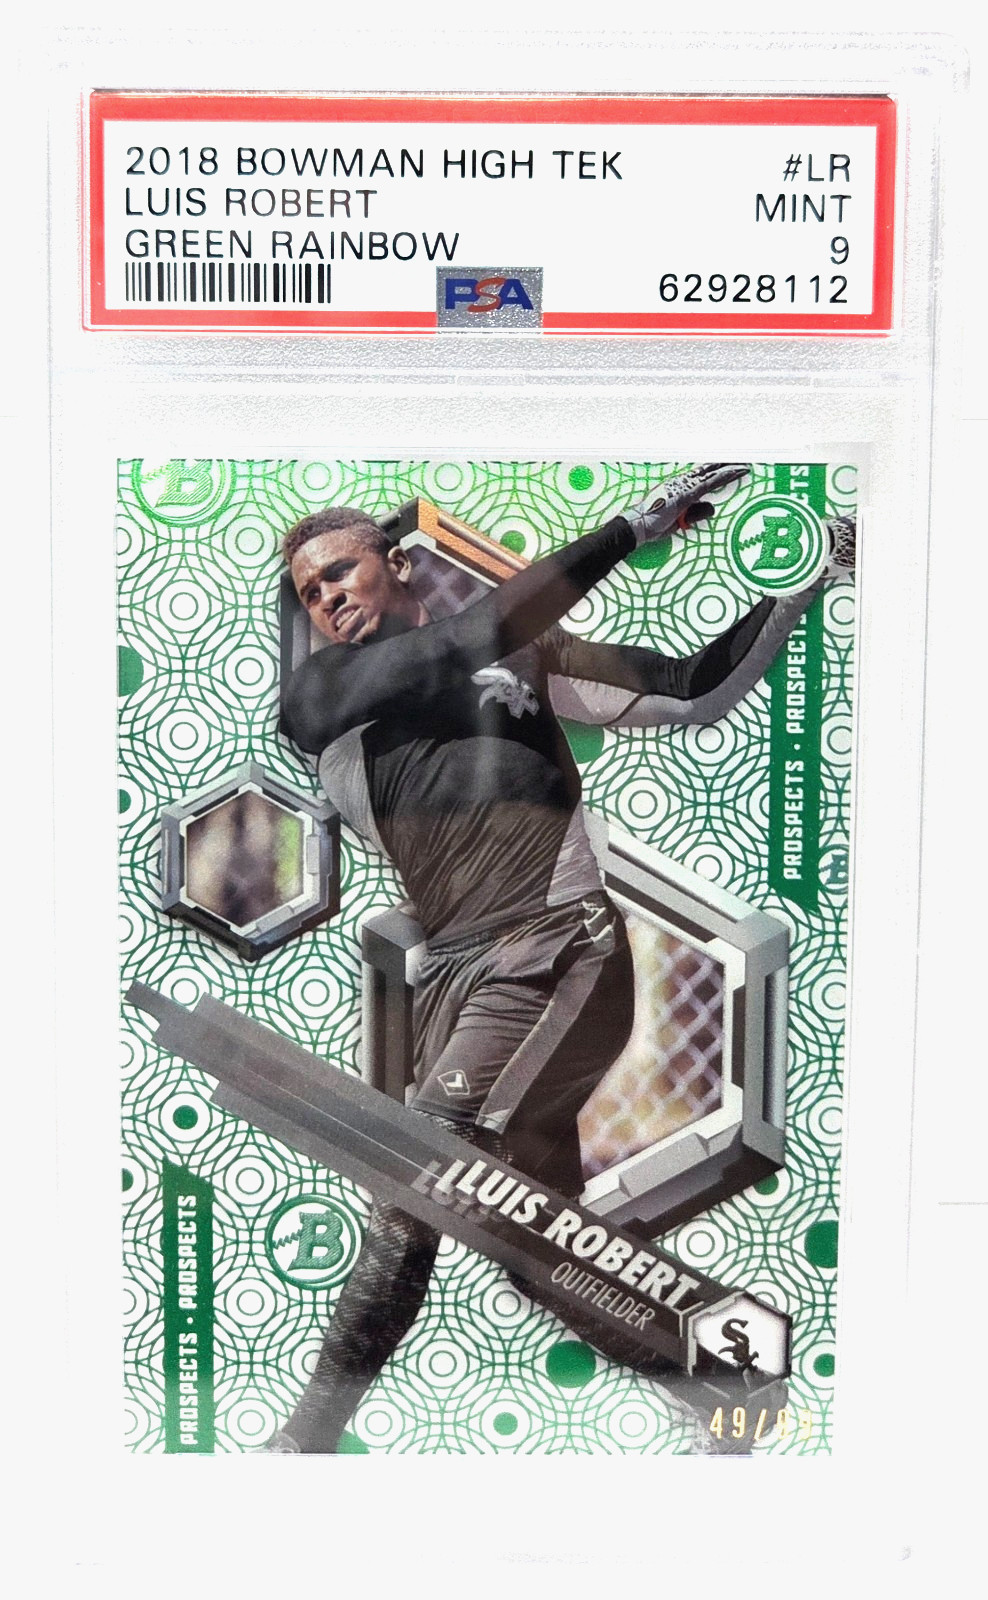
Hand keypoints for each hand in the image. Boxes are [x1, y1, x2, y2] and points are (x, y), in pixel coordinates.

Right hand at [625, 463, 749, 545]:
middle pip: (708, 470)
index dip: (716, 469)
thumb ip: (696, 513)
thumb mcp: (680, 520)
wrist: (638, 525)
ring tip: (744, 464)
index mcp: (678, 486)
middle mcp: (681, 481)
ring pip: (712, 473)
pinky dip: (723, 476)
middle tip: (741, 458)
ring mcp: (684, 485)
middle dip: (725, 464)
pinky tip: (735, 472)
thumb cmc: (653, 523)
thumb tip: (713, 507)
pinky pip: (709, 483)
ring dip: (729, 468)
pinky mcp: (686, 493)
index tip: (729, 465)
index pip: (701, 475)